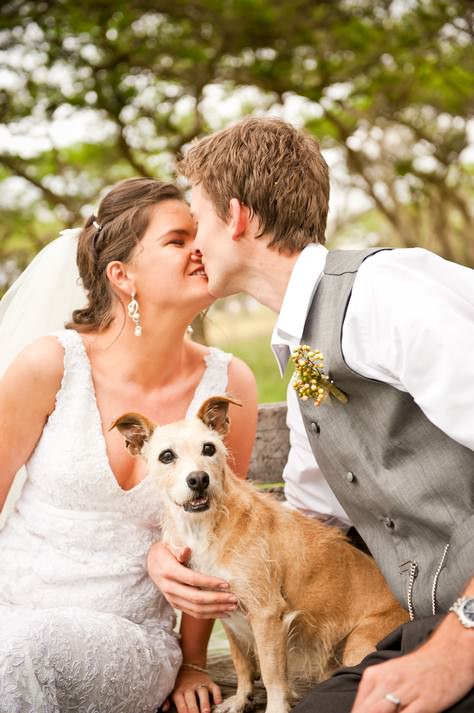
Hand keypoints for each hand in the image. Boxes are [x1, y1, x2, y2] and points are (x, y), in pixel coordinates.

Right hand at [147, 542, 237, 618]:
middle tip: (234, 598)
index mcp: (169, 571)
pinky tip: (223, 613)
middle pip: (196, 598)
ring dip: (216, 609)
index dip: (210, 583)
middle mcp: (169, 588)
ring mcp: (172, 598)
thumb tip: (187, 550)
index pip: (192, 580)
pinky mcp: (175, 604)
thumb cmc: (164, 551)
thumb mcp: (169, 545)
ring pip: (196, 609)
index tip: (227, 584)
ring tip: (232, 607)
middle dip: (217, 599)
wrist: (150, 563)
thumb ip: (179, 549)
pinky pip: (193, 613)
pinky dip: (209, 615)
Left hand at [161, 666, 221, 712]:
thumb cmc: (178, 683)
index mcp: (178, 691)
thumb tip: (164, 709)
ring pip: (203, 693)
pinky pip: (214, 687)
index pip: (181, 704)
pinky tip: (218, 702)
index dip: (183, 712)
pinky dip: (217, 694)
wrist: (188, 666)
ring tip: (206, 712)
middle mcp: (189, 688)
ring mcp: (200, 684)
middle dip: (193, 710)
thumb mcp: (170, 690)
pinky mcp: (209, 682)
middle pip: (191, 699)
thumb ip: (166, 700)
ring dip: (204, 703)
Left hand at [351, 615, 473, 712]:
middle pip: (366, 712)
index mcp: (374, 675)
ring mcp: (405, 693)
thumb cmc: (420, 665)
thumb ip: (376, 692)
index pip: (358, 707)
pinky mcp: (425, 703)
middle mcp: (387, 683)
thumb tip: (365, 708)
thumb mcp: (391, 674)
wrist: (450, 651)